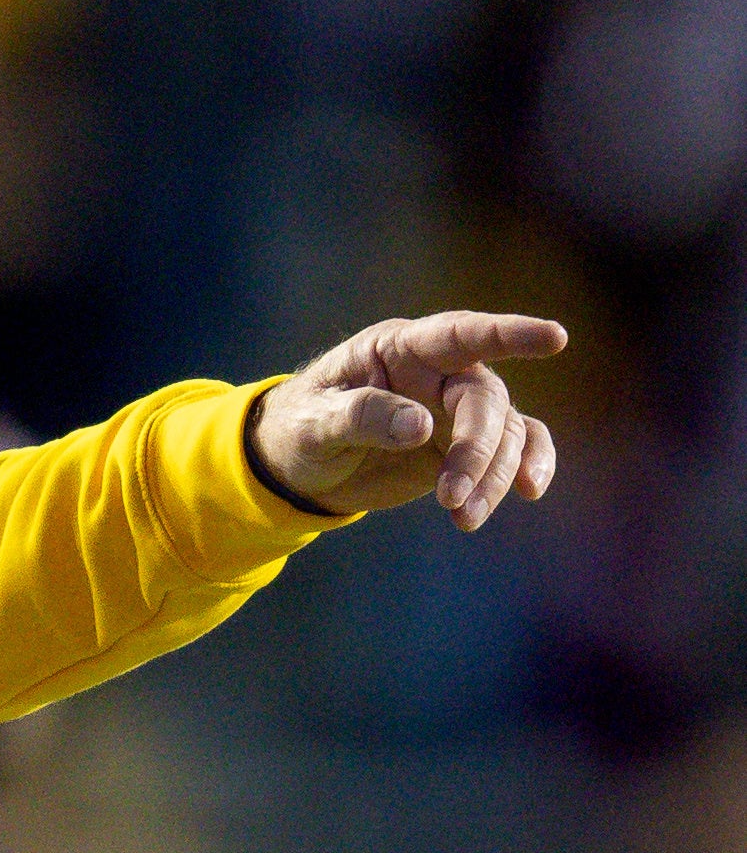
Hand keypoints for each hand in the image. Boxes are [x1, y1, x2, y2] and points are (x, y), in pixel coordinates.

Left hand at [249, 312, 567, 530]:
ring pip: (503, 432)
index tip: (554, 338)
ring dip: (494, 476)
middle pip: (482, 399)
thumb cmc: (300, 427)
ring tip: (465, 518)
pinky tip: (530, 491)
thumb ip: (362, 416)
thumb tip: (421, 426)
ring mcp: (455, 408)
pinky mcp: (464, 445)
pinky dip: (526, 467)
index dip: (507, 334)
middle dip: (478, 450)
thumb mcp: (313, 422)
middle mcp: (437, 371)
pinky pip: (514, 448)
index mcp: (398, 348)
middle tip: (453, 498)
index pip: (459, 334)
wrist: (299, 464)